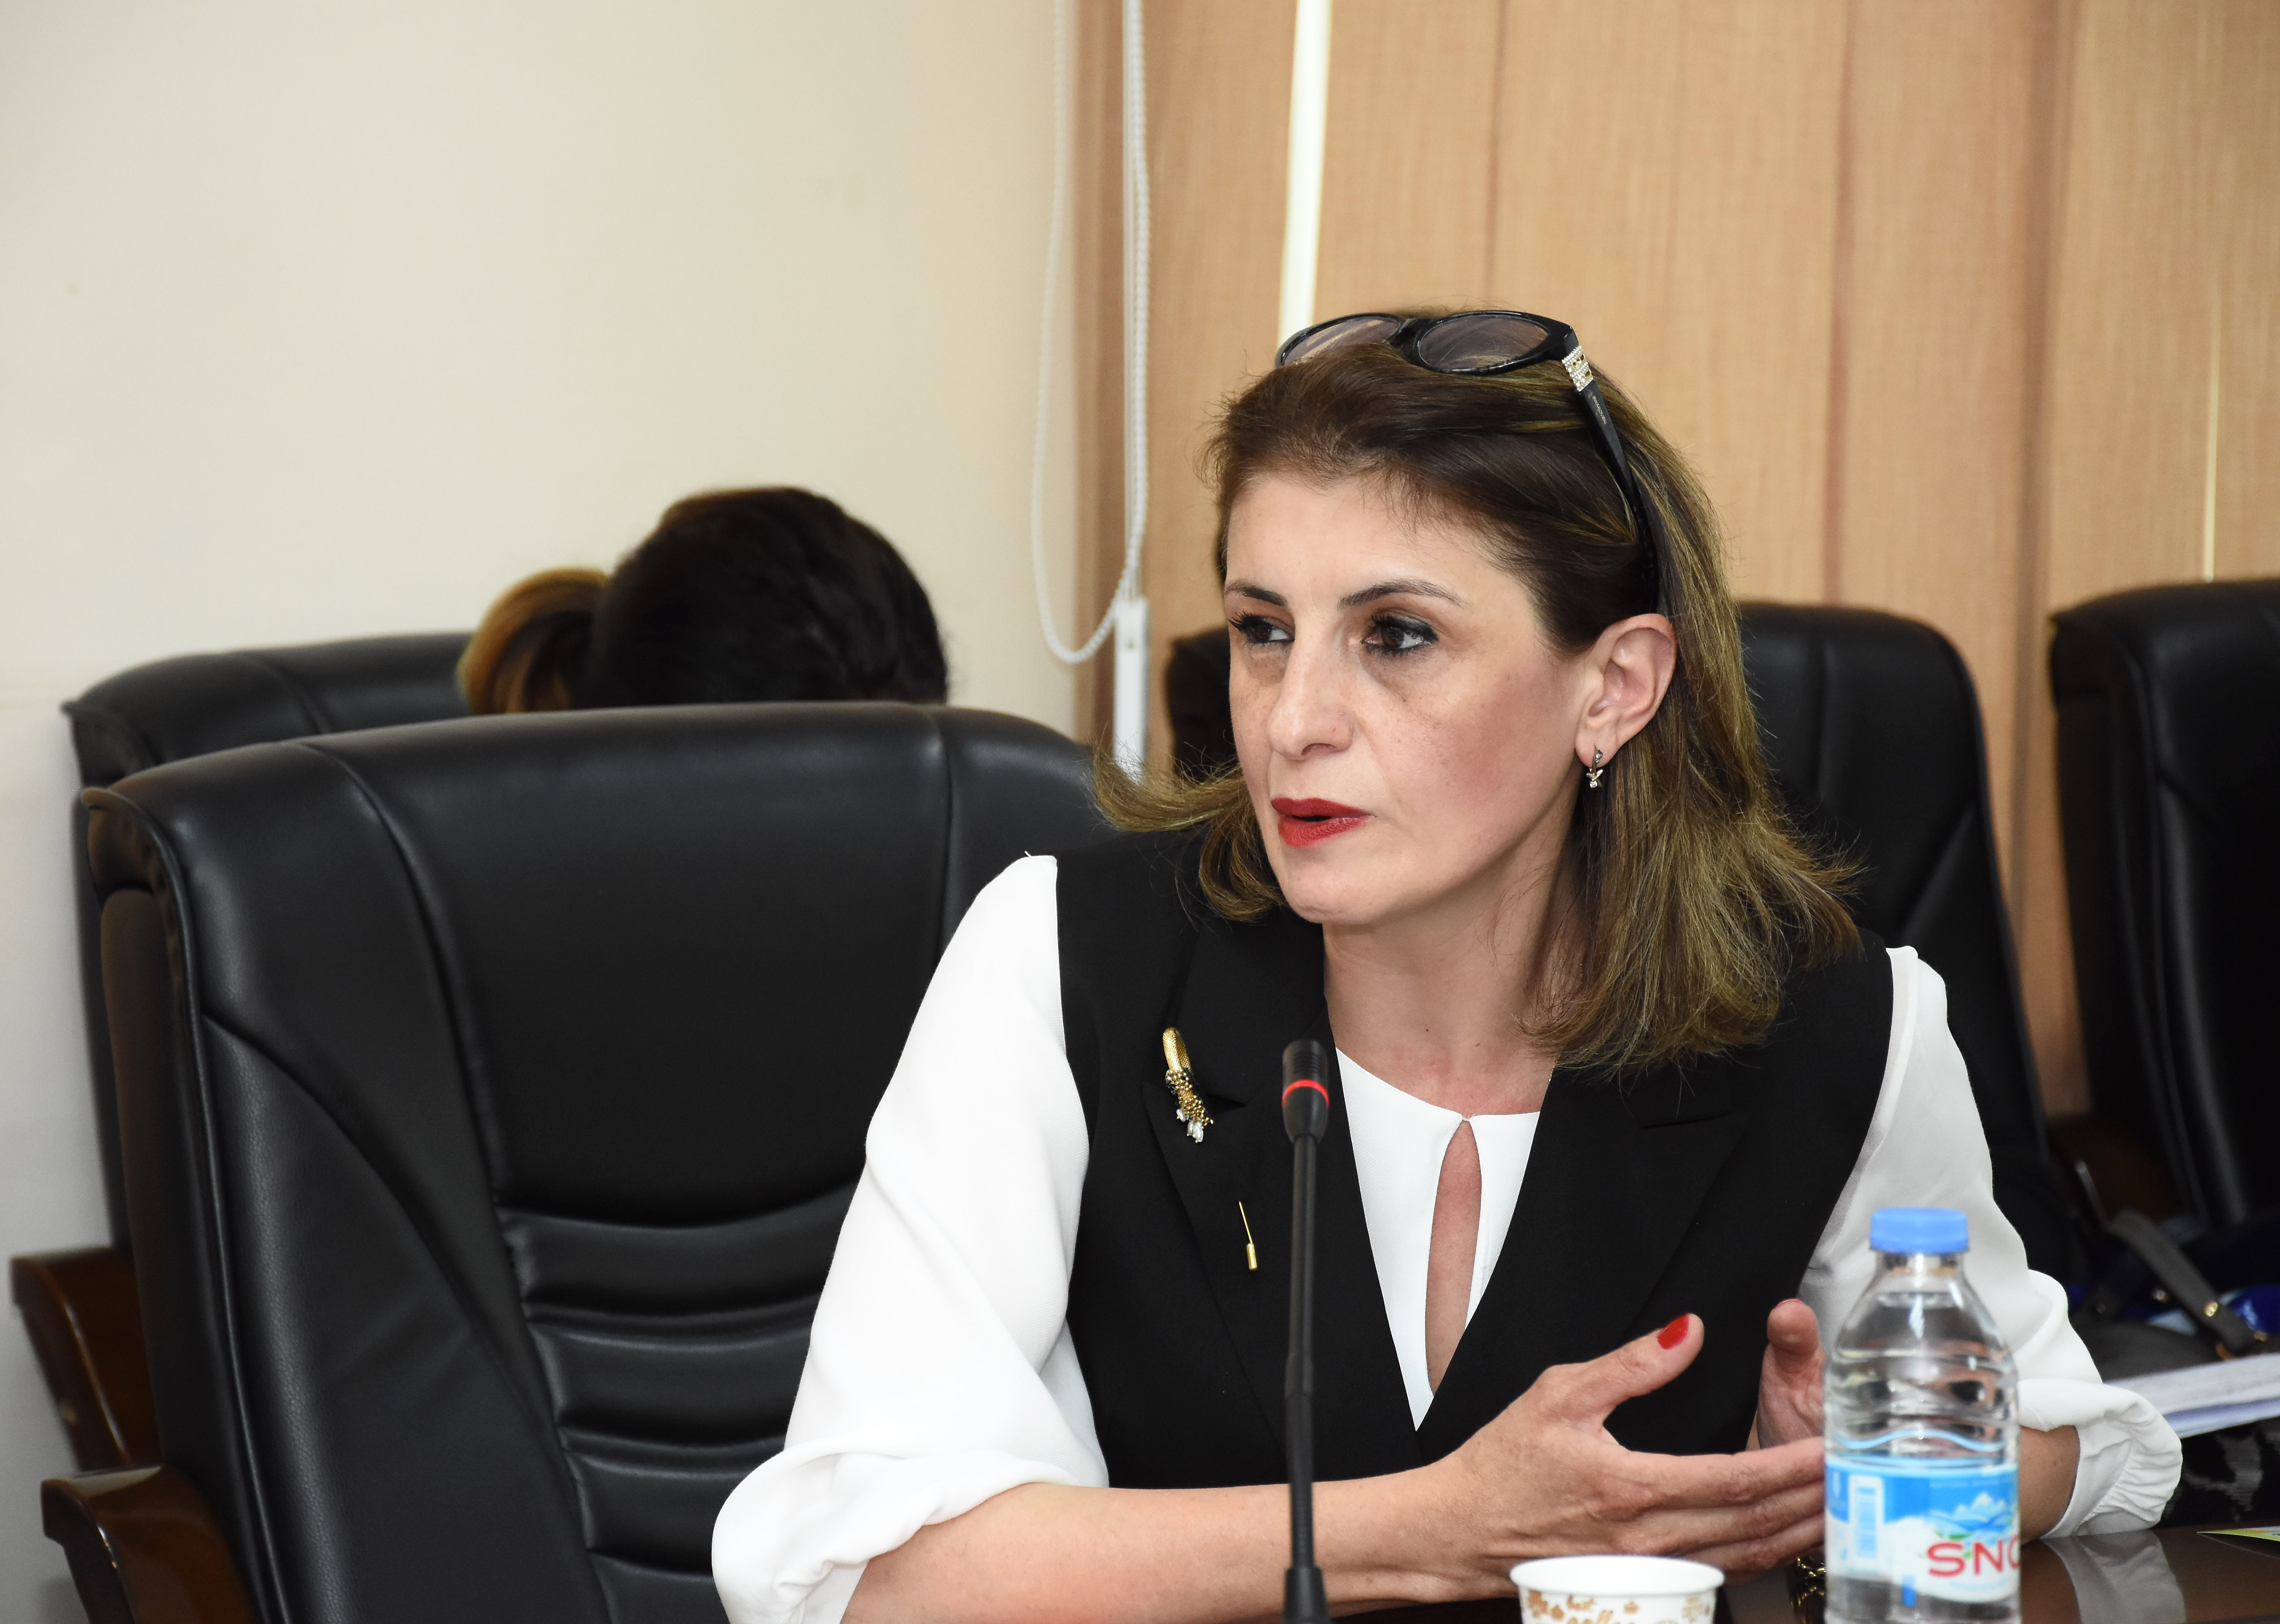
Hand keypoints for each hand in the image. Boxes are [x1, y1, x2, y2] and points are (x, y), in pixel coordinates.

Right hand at [1429, 1314, 1825, 1586]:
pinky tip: (1782, 1541)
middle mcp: (1647, 1537)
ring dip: (1797, 1533)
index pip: (1735, 1478)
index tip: (1831, 1445)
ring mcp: (1647, 1568)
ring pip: (1744, 1555)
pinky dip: (1761, 1557)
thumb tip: (1687, 1333)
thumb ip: (1631, 1364)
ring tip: (1838, 1509)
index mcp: (1631, 1487)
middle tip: (1857, 1477)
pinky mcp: (1642, 1582)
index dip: (1792, 1463)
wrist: (1461, 1529)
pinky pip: (1719, 1573)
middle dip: (1812, 1498)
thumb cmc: (1501, 1465)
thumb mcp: (1558, 1393)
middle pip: (1754, 1521)